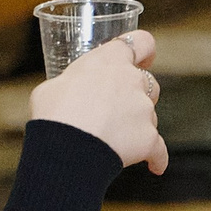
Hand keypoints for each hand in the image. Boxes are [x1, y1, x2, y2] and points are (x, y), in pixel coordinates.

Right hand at [31, 31, 167, 173]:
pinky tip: (154, 167)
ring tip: (115, 140)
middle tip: (116, 109)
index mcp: (110, 61)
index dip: (144, 51)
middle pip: (149, 83)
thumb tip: (69, 93)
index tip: (143, 58)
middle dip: (137, 95)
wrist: (67, 147)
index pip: (141, 42)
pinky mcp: (150, 139)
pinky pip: (159, 150)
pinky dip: (156, 158)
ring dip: (138, 125)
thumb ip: (71, 84)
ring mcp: (144, 110)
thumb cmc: (54, 114)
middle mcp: (133, 81)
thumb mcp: (52, 88)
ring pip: (150, 116)